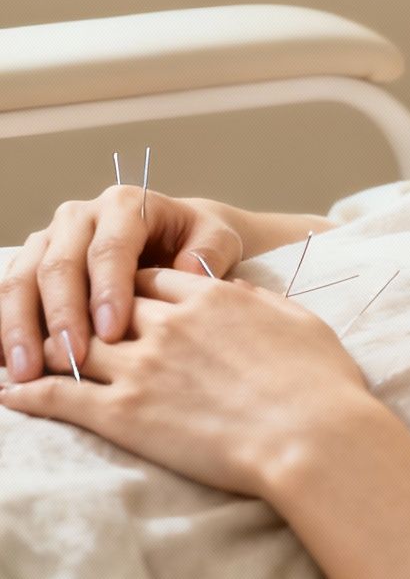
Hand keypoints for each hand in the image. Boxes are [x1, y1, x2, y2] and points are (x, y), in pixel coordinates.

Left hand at [0, 268, 375, 498]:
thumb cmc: (320, 381)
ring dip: (48, 348)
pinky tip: (13, 393)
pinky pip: (60, 397)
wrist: (311, 433)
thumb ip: (261, 302)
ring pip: (75, 345)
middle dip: (84, 310)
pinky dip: (30, 393)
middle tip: (65, 320)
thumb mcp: (299, 321)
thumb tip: (241, 296)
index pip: (153, 279)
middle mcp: (169, 323)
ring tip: (28, 355)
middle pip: (108, 304)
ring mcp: (143, 366)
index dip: (134, 286)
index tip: (124, 296)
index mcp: (211, 298)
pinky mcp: (124, 413)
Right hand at [2, 187, 243, 382]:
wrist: (178, 232)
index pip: (110, 249)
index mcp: (125, 205)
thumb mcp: (218, 239)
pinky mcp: (31, 262)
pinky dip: (5, 328)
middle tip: (68, 361)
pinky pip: (9, 295)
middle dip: (61, 316)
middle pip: (59, 265)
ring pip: (22, 280)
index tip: (112, 333)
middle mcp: (79, 216)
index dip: (108, 291)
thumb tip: (191, 273)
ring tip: (27, 373)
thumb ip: (208, 253)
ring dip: (19, 328)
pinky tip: (8, 363)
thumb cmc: (198, 240)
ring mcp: (49, 238)